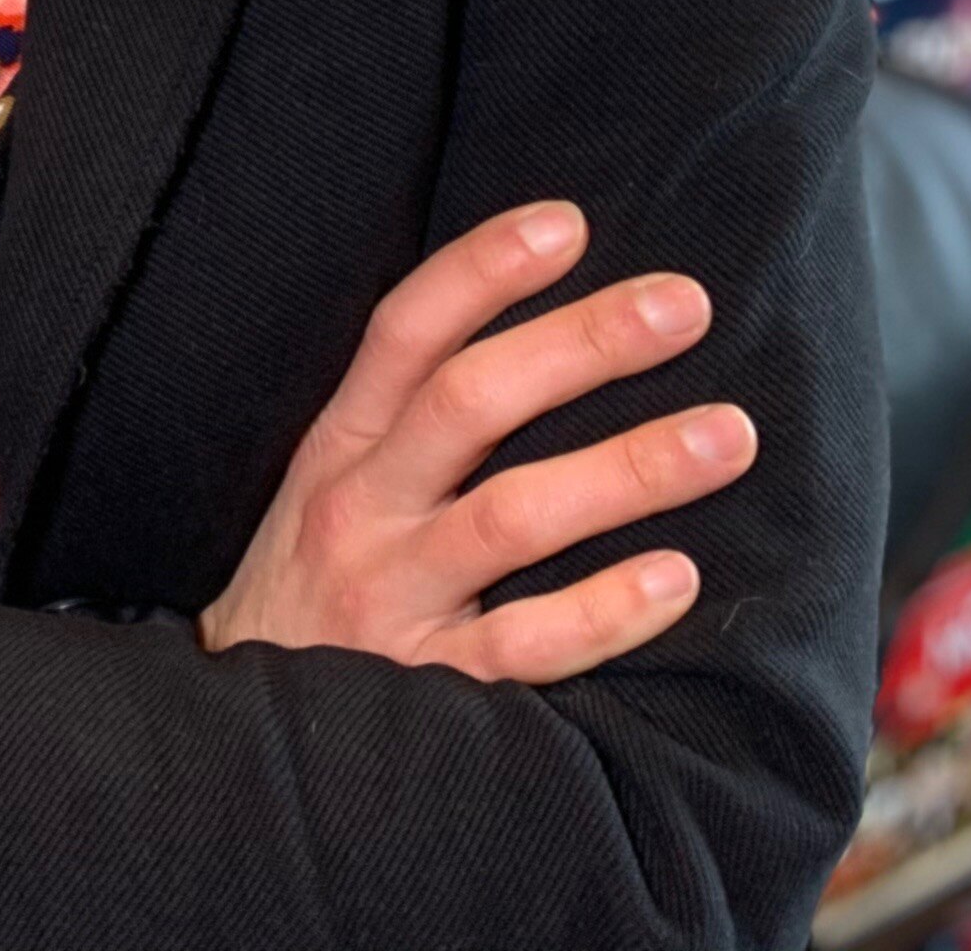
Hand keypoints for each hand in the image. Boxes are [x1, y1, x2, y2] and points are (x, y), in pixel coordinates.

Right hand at [196, 201, 756, 680]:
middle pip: (470, 404)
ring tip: (728, 435)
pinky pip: (523, 646)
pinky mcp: (427, 693)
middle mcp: (359, 511)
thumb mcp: (334, 487)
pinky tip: (678, 580)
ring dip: (627, 470)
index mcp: (339, 448)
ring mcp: (390, 601)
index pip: (404, 334)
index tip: (570, 223)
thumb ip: (410, 422)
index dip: (482, 270)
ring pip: (511, 517)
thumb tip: (543, 331)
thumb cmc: (318, 589)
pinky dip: (602, 612)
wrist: (242, 747)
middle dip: (583, 344)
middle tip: (686, 305)